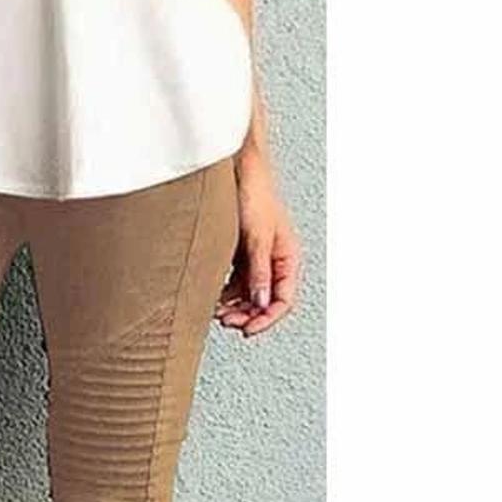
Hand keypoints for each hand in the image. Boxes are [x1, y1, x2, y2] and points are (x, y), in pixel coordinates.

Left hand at [215, 147, 300, 336]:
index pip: (283, 300)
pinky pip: (235, 284)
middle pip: (265, 301)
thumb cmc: (254, 196)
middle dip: (247, 315)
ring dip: (235, 308)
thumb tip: (260, 303)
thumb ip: (259, 271)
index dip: (267, 319)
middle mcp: (274, 261)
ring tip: (217, 314)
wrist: (238, 172)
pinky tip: (213, 300)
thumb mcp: (257, 237)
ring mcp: (256, 259)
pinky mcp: (240, 256)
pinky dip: (226, 295)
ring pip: (248, 295)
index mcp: (287, 257)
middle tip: (227, 323)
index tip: (248, 330)